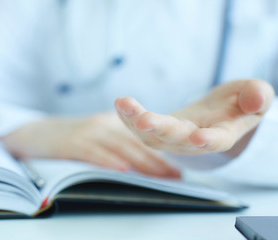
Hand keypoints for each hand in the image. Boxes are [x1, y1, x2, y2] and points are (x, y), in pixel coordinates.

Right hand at [0, 113, 180, 177]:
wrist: (33, 133)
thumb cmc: (68, 139)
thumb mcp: (94, 137)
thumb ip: (115, 145)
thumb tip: (139, 166)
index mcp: (111, 123)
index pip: (139, 139)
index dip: (159, 153)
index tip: (176, 167)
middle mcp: (102, 124)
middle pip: (134, 143)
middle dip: (157, 160)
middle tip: (176, 174)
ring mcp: (87, 132)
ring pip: (119, 147)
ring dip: (141, 162)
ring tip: (160, 175)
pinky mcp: (72, 142)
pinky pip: (94, 153)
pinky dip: (109, 161)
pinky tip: (123, 170)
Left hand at [115, 79, 274, 154]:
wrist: (218, 113)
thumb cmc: (238, 104)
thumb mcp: (254, 96)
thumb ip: (257, 97)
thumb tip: (257, 97)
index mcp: (222, 134)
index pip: (217, 140)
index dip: (209, 140)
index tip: (199, 137)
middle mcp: (194, 141)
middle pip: (176, 139)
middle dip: (160, 129)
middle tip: (144, 120)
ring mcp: (173, 138)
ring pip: (153, 137)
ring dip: (136, 122)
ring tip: (124, 103)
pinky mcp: (158, 132)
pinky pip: (140, 129)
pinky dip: (129, 117)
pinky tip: (120, 104)